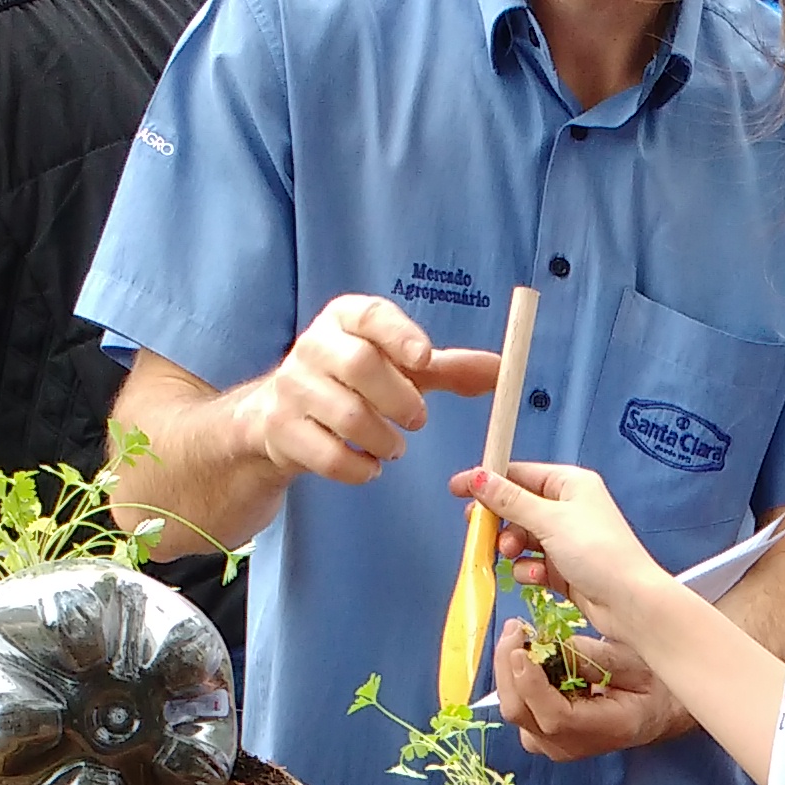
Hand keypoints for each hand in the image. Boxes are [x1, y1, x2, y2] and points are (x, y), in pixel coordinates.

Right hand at [236, 300, 501, 488]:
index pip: (370, 315)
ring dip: (383, 439)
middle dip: (398, 398)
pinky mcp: (281, 429)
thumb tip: (504, 369)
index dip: (398, 335)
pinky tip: (369, 466)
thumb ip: (449, 368)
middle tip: (417, 420)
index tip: (425, 358)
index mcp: (345, 319)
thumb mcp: (400, 368)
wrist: (281, 416)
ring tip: (395, 447)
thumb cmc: (354, 383)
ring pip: (346, 415)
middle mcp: (313, 346)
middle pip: (359, 365)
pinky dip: (358, 468)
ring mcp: (292, 388)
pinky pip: (328, 455)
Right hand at [462, 454, 668, 642]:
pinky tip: (535, 577)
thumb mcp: (548, 519)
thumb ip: (509, 500)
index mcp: (570, 484)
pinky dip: (529, 570)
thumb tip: (478, 477)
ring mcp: (567, 539)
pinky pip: (534, 563)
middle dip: (500, 521)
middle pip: (518, 507)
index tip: (459, 489)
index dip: (488, 481)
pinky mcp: (566, 568)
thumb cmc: (599, 553)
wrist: (629, 603)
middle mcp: (569, 508)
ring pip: (523, 537)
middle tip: (480, 529)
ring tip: (512, 555)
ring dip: (513, 548)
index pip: (520, 474)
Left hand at [489, 615, 691, 756]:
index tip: (521, 648)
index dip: (532, 683)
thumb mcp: (634, 664)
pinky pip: (519, 707)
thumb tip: (554, 645)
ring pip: (514, 709)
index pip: (554, 716)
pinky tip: (528, 655)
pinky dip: (516, 678)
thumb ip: (596, 657)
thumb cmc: (651, 687)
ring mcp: (551, 744)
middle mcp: (569, 746)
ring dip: (509, 669)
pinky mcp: (540, 736)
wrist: (653, 714)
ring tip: (520, 634)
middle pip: (521, 712)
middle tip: (515, 627)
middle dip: (509, 666)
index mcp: (602, 730)